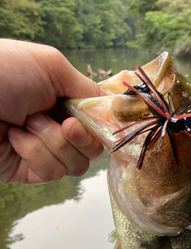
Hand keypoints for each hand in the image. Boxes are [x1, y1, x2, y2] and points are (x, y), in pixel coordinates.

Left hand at [0, 39, 104, 183]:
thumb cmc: (3, 71)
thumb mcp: (52, 67)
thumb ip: (87, 89)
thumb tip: (112, 110)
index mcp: (65, 103)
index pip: (99, 125)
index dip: (101, 128)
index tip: (92, 121)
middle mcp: (57, 129)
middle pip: (92, 151)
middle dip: (79, 138)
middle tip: (62, 124)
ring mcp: (43, 152)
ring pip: (74, 165)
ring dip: (52, 142)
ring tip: (25, 123)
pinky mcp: (28, 171)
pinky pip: (51, 172)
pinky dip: (35, 153)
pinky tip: (14, 138)